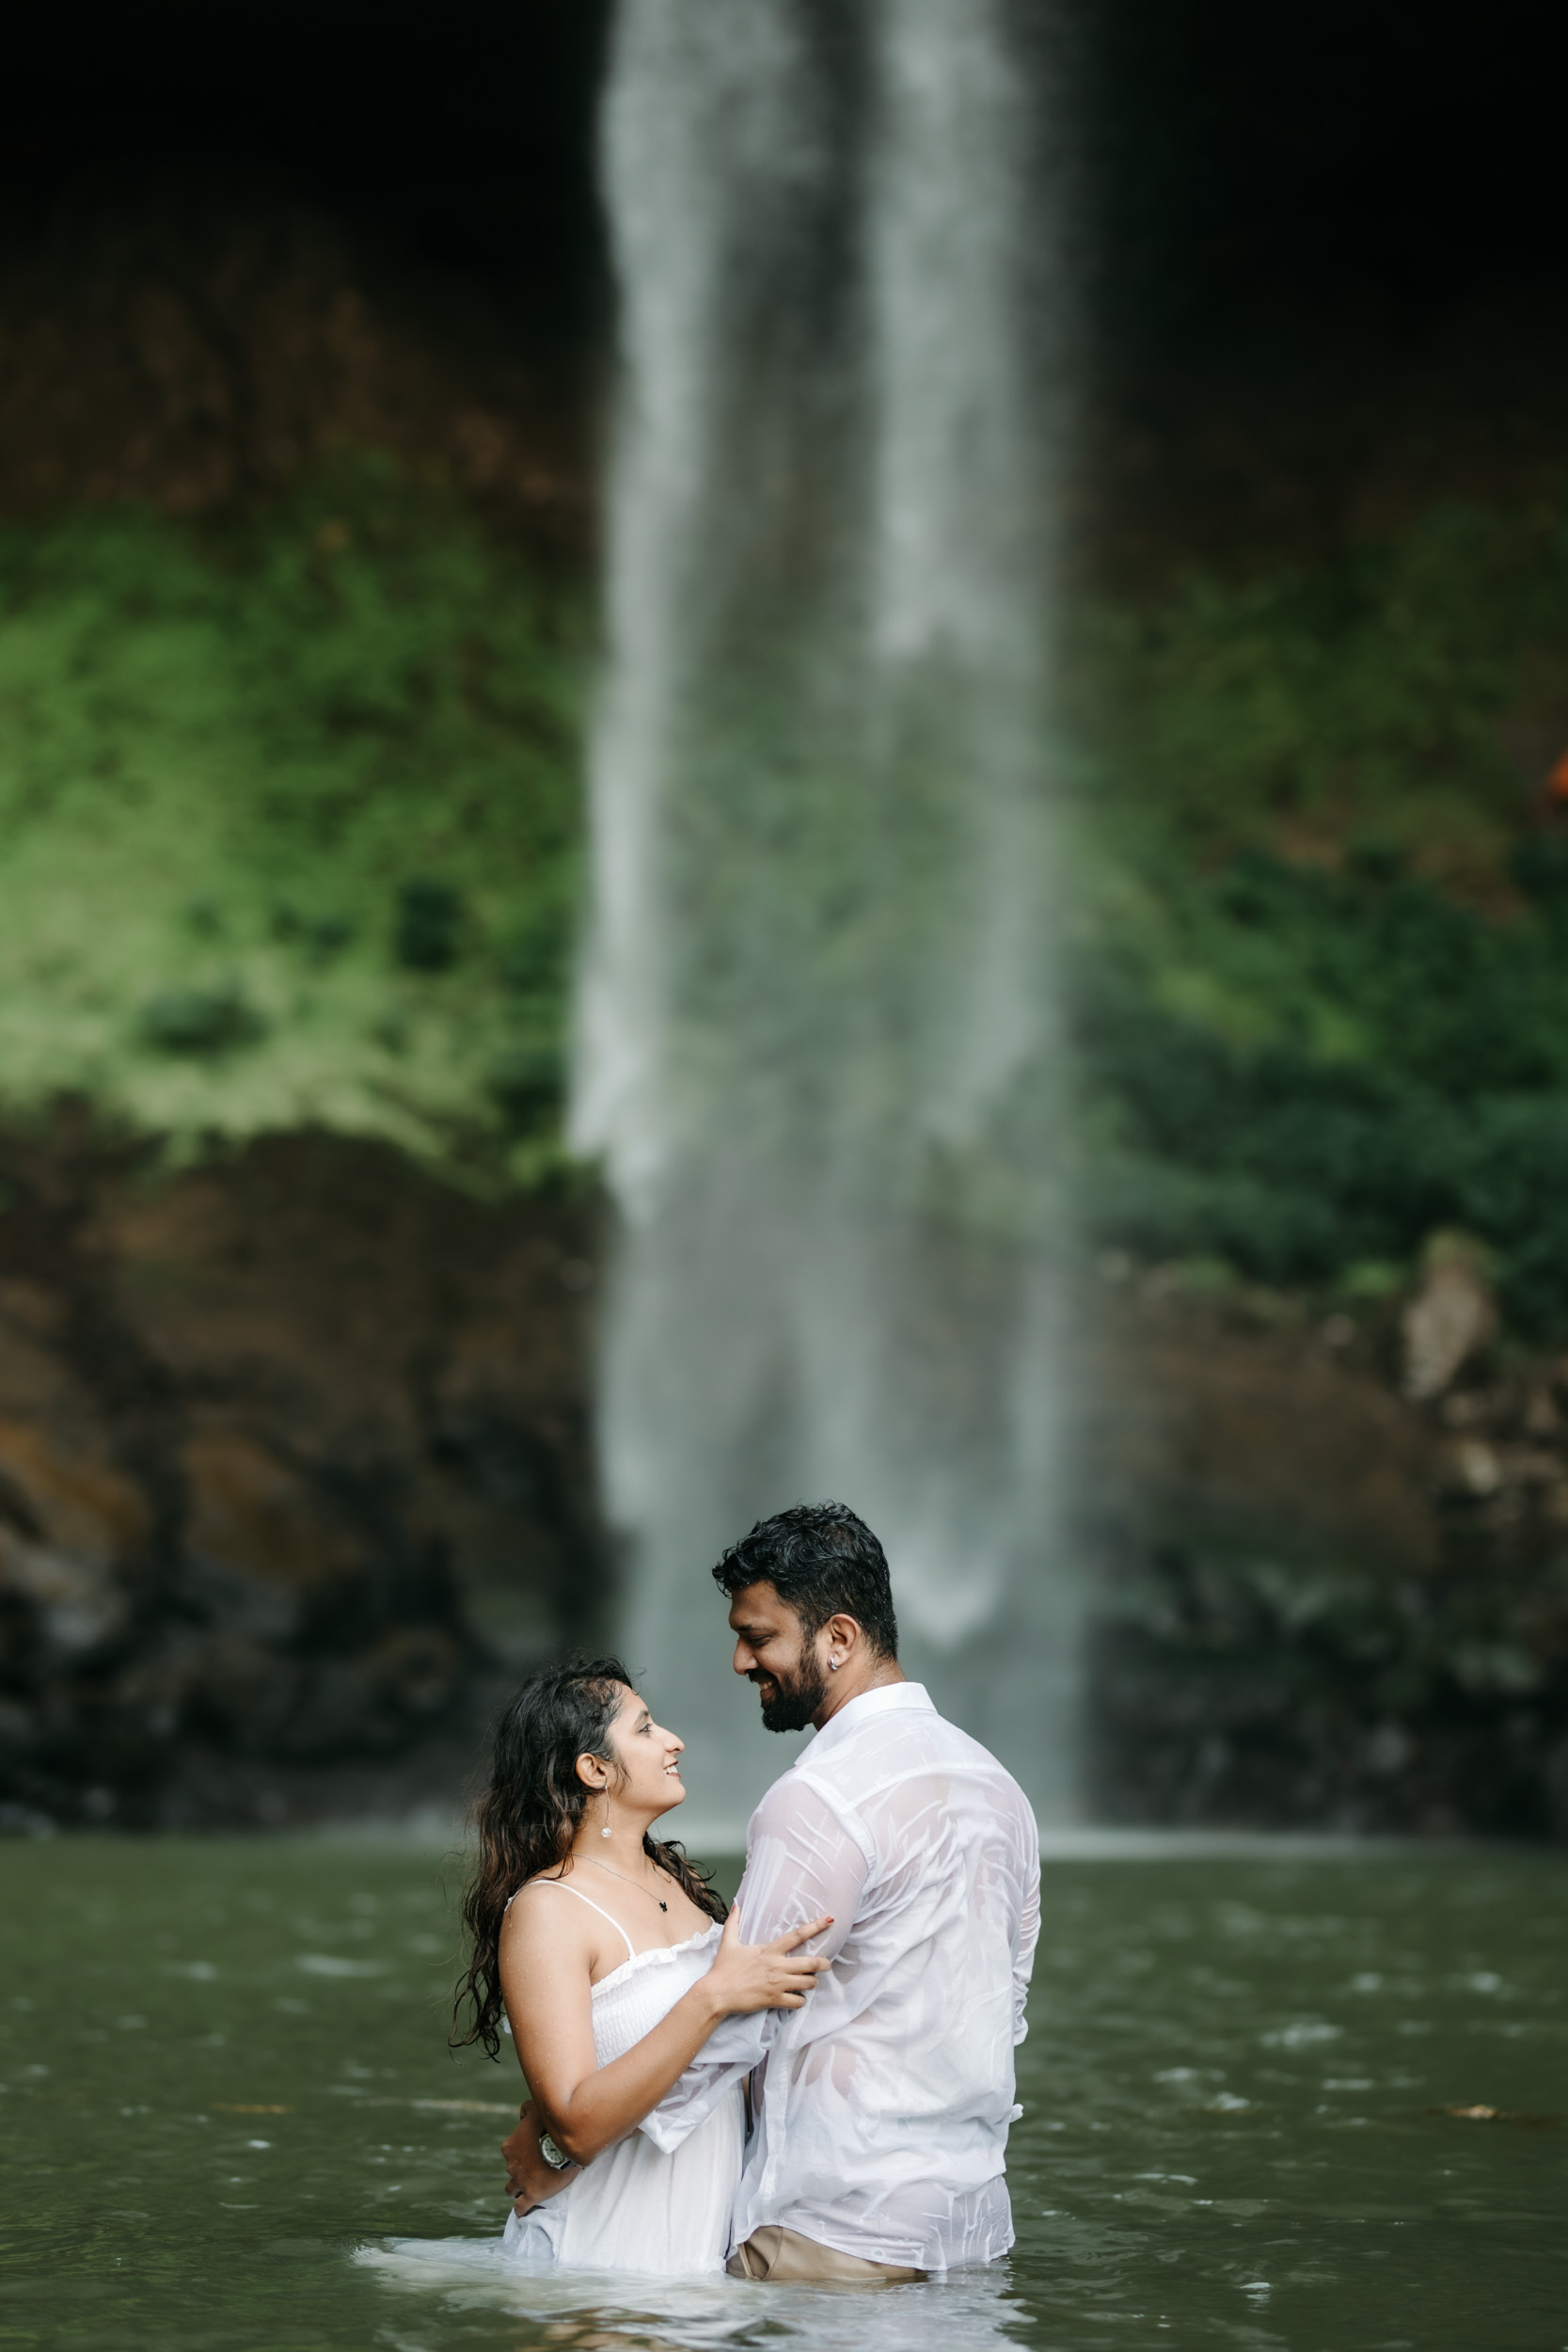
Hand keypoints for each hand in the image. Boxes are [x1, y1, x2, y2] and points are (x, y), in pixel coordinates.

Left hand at [502, 2098, 575, 2211]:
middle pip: (511, 2170)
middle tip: (536, 2168)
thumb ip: (526, 2110)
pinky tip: (524, 2211)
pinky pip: (520, 2207)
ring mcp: (520, 2181)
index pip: (510, 2151)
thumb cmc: (549, 2125)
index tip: (532, 2152)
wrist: (562, 2145)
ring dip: (517, 2189)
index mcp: (510, 2146)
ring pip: (511, 2190)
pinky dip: (521, 2209)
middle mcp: (511, 2164)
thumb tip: (521, 2116)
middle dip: (520, 2170)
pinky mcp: (531, 2195)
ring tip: (529, 2188)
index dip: (520, 2152)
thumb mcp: (535, 2109)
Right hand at [704, 1907, 833, 2016]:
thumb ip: (734, 1923)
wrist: (717, 1993)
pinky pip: (797, 2002)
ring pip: (808, 1983)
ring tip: (809, 1982)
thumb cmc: (723, 1969)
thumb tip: (737, 1905)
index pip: (798, 1935)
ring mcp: (777, 1984)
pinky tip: (796, 1999)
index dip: (816, 1926)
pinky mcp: (774, 2000)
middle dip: (823, 1964)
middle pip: (811, 1963)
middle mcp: (777, 1966)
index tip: (830, 1920)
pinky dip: (800, 2001)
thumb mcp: (728, 1943)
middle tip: (827, 1965)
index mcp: (769, 1950)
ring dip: (812, 1983)